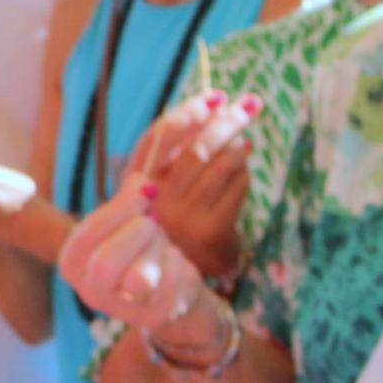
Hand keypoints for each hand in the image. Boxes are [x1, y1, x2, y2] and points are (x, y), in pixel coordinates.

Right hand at [61, 196, 219, 350]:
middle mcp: (89, 292)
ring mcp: (120, 310)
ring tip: (159, 245)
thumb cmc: (138, 244)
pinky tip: (171, 263)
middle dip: (139, 232)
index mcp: (72, 263)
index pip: (87, 236)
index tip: (143, 190)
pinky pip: (170, 281)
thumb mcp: (127, 218)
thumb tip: (142, 184)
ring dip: (158, 247)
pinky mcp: (153, 317)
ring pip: (140, 277)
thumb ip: (129, 199)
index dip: (119, 209)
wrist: (165, 282)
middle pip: (107, 263)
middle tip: (152, 222)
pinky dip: (177, 262)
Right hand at [119, 92, 256, 281]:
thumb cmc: (165, 230)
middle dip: (223, 121)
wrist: (173, 284)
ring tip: (246, 136)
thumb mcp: (154, 196)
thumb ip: (171, 159)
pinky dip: (243, 173)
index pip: (156, 140)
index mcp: (135, 186)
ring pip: (217, 166)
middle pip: (193, 149)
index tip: (211, 98)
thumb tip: (211, 110)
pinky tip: (245, 167)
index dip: (185, 115)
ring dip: (237, 144)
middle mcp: (156, 201)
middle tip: (247, 104)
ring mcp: (184, 216)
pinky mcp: (210, 230)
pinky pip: (235, 188)